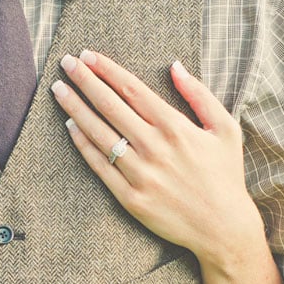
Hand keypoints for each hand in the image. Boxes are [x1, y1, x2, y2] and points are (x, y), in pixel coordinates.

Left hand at [52, 51, 263, 264]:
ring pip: (99, 134)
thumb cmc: (224, 176)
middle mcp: (154, 147)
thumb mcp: (225, 129)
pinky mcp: (130, 198)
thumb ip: (199, 95)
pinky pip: (100, 166)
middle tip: (66, 63)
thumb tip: (175, 66)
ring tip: (58, 90)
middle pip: (110, 106)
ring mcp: (140, 173)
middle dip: (84, 81)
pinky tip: (70, 127)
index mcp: (175, 127)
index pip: (131, 89)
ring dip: (75, 109)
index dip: (106, 70)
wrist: (222, 228)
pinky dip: (83, 145)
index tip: (88, 55)